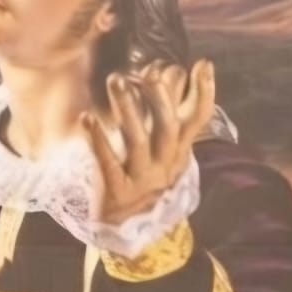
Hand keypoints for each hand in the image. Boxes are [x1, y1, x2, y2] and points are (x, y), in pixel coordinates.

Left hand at [84, 61, 215, 227]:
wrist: (124, 227)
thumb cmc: (141, 178)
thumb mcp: (162, 151)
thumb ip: (168, 118)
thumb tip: (175, 73)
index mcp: (177, 152)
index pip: (197, 120)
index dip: (204, 93)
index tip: (203, 64)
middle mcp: (163, 165)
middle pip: (168, 129)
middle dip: (161, 99)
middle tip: (150, 72)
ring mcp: (140, 179)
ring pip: (137, 142)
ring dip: (127, 109)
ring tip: (117, 80)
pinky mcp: (116, 190)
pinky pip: (107, 162)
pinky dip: (97, 140)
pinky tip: (87, 118)